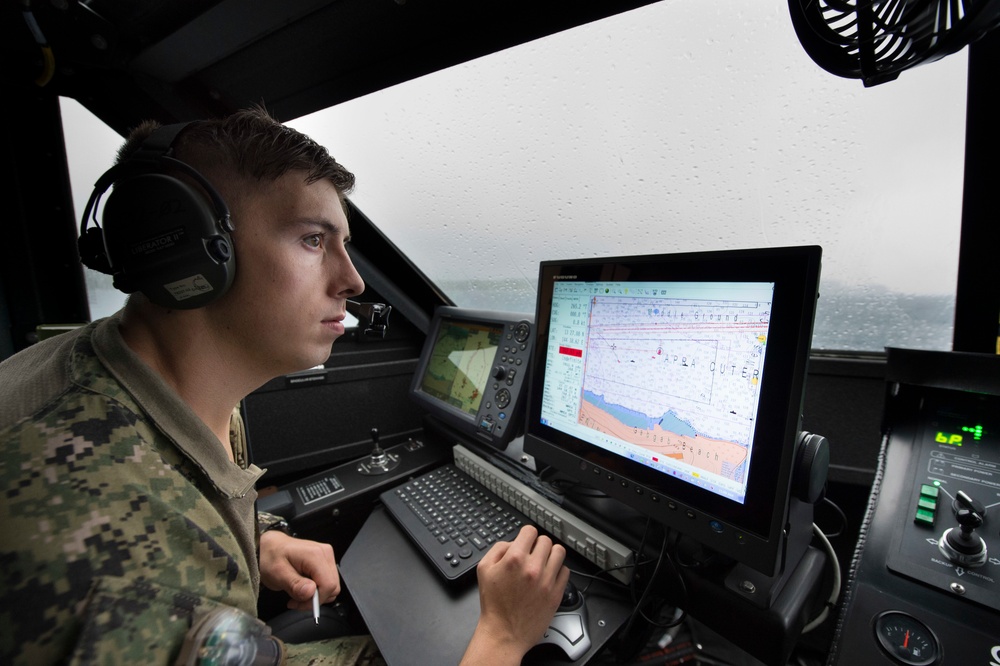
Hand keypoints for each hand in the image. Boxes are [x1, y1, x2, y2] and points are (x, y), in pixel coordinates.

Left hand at [258, 531, 339, 610]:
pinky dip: (316, 590)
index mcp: (315, 555)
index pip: (329, 585)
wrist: (270, 547)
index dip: (316, 600)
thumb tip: (310, 592)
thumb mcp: (277, 574)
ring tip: (297, 592)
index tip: (299, 603)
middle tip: (296, 600)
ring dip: (315, 595)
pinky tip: (302, 587)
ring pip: (331, 587)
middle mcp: (324, 554)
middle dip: (315, 599)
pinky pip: (327, 582)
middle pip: (333, 587)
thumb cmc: (271, 557)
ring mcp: (326, 557)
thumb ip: (295, 584)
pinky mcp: (324, 562)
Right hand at [461, 525, 569, 664]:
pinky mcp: (556, 594)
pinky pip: (565, 571)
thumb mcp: (484, 569)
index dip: (526, 535)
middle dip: (537, 546)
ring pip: (559, 552)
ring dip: (550, 555)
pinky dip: (558, 571)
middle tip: (532, 556)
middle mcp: (533, 568)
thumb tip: (513, 542)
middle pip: (546, 540)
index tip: (526, 541)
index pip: (530, 531)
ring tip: (543, 563)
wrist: (504, 633)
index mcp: (514, 559)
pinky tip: (548, 576)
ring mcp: (547, 581)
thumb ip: (498, 549)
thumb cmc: (494, 604)